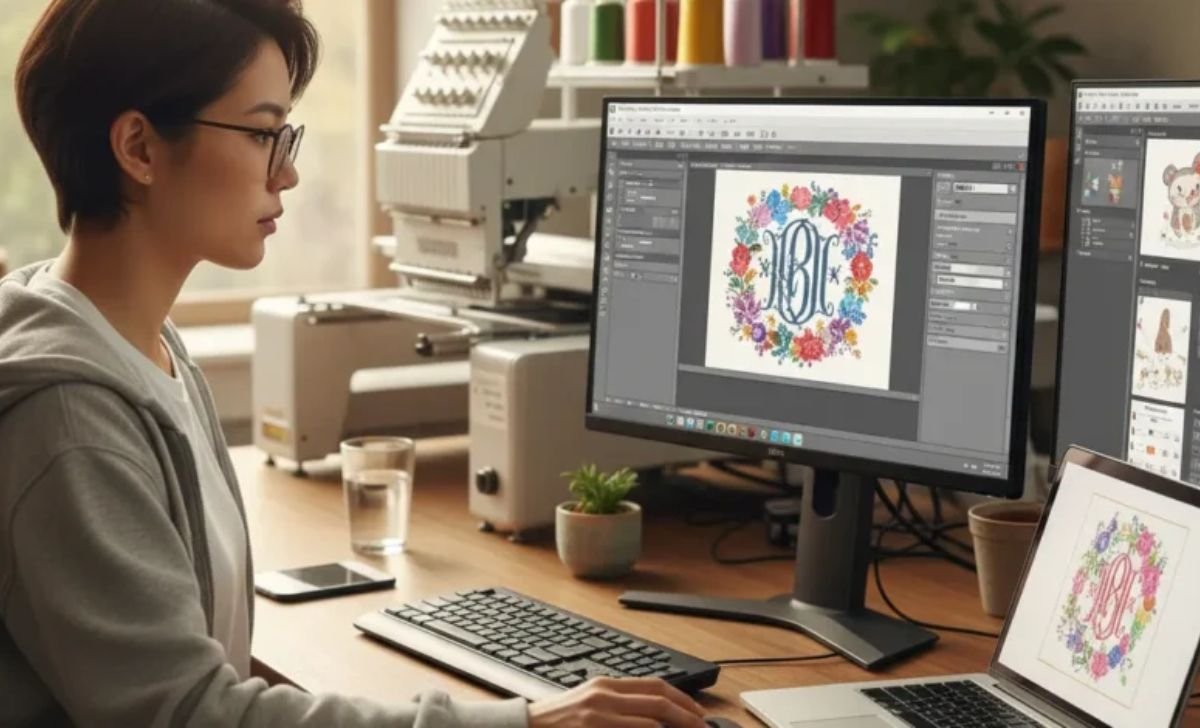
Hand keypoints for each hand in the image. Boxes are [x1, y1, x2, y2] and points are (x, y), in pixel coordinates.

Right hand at [528, 677, 707, 727]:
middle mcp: (605, 693)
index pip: (656, 685)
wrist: (525, 727)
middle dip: (689, 716)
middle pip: (660, 700)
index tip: (700, 714)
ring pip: (652, 719)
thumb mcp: (590, 705)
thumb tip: (653, 718)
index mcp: (607, 685)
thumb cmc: (558, 723)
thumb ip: (619, 705)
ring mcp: (599, 711)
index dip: (683, 700)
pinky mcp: (593, 727)